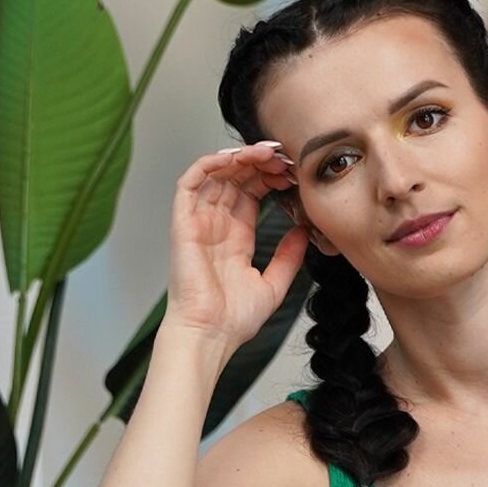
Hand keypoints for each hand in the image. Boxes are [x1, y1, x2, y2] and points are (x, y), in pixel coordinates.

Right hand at [163, 140, 309, 357]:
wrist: (211, 334)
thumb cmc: (234, 319)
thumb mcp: (274, 284)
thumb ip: (289, 257)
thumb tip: (304, 231)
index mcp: (235, 237)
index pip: (251, 194)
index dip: (270, 178)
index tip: (293, 172)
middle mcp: (216, 225)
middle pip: (236, 179)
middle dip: (259, 163)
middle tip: (284, 156)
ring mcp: (198, 221)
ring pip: (216, 175)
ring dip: (239, 158)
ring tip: (265, 152)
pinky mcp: (183, 222)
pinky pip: (190, 183)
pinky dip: (209, 165)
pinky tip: (233, 158)